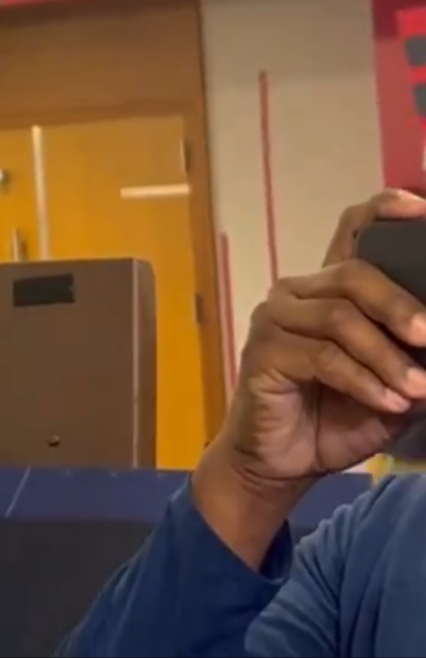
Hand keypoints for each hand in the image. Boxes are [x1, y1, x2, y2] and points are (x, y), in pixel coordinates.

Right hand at [196, 190, 425, 561]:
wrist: (283, 462)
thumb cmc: (339, 416)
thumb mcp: (397, 382)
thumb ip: (420, 356)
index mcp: (332, 291)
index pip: (353, 231)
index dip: (385, 211)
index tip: (423, 209)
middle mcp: (299, 293)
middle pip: (354, 273)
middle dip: (402, 305)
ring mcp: (275, 320)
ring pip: (340, 317)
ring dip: (388, 357)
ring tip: (416, 390)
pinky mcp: (262, 352)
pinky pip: (321, 356)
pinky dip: (364, 380)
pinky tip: (388, 401)